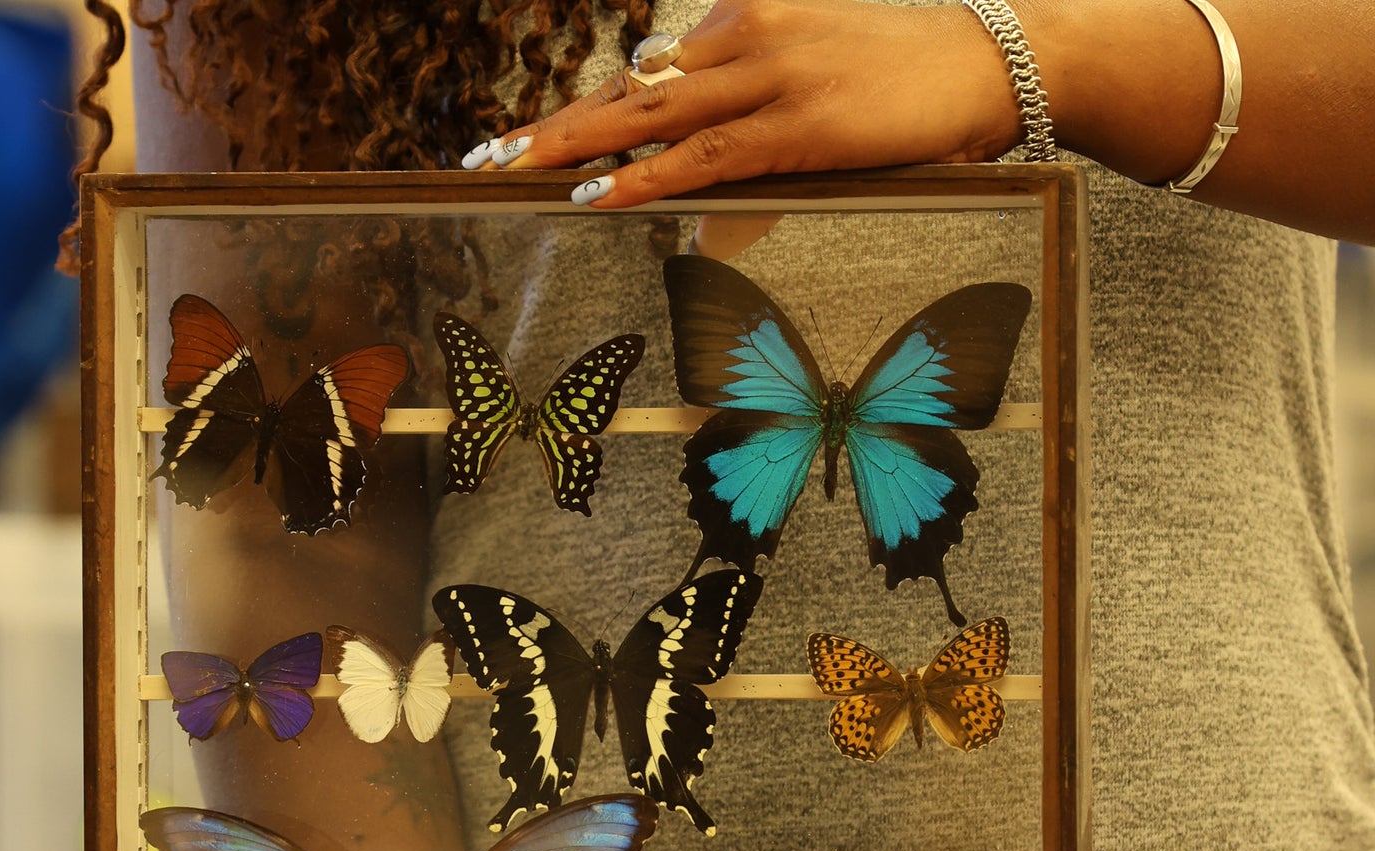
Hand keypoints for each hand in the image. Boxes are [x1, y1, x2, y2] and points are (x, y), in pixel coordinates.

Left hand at [478, 0, 1020, 205]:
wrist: (989, 58)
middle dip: (553, 126)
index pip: (644, 72)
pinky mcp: (794, 126)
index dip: (585, 107)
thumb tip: (703, 191)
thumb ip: (750, 123)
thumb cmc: (903, 76)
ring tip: (515, 172)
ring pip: (648, 117)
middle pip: (627, 89)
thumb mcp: (813, 82)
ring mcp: (767, 79)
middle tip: (489, 152)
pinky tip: (595, 198)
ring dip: (575, 148)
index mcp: (742, 23)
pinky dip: (642, 179)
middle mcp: (742, 39)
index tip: (529, 133)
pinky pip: (700, 159)